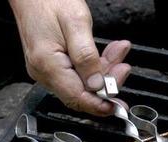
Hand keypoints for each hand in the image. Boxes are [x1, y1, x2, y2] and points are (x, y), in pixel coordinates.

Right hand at [8, 0, 131, 116]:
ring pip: (82, 84)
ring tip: (119, 53)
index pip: (77, 98)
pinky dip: (95, 66)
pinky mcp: (51, 65)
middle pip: (81, 93)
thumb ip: (87, 56)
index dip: (100, 105)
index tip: (117, 105)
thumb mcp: (76, 23)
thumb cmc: (49, 0)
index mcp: (47, 64)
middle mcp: (43, 72)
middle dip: (106, 84)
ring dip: (104, 71)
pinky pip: (77, 74)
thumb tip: (97, 85)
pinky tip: (108, 54)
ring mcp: (46, 70)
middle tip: (123, 69)